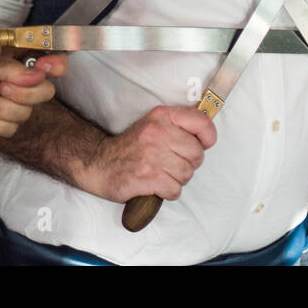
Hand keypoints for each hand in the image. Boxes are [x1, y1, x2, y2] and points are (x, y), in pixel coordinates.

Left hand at [0, 54, 67, 139]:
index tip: (43, 66)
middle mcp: (23, 86)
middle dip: (24, 92)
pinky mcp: (1, 128)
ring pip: (24, 113)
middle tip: (1, 87)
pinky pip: (8, 129)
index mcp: (21, 64)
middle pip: (46, 92)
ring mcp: (14, 108)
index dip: (56, 65)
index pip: (54, 64)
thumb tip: (37, 74)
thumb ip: (9, 67)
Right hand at [85, 105, 216, 203]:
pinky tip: (157, 185)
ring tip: (163, 174)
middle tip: (173, 164)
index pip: (200, 121)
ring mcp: (152, 156)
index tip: (204, 143)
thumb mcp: (153, 124)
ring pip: (187, 174)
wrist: (99, 162)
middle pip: (196, 154)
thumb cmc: (131, 147)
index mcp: (162, 116)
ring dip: (178, 179)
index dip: (208, 136)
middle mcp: (158, 133)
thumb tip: (207, 136)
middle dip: (189, 163)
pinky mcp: (146, 177)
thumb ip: (178, 126)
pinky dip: (168, 191)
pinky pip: (174, 189)